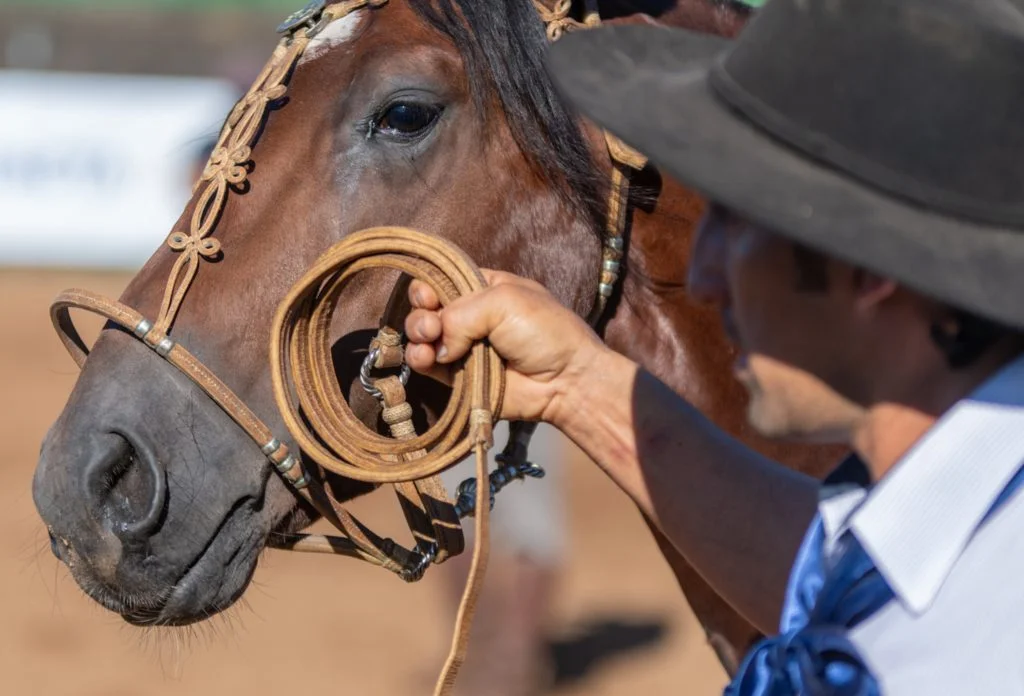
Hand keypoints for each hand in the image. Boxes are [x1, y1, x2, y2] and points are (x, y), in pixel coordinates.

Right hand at [404, 270, 608, 423]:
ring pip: (421, 337)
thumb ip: (460, 313)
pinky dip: (420, 360)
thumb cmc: (545, 331)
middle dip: (421, 313)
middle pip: (426, 308)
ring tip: (429, 341)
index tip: (430, 296)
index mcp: (484, 288)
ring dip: (417, 336)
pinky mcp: (459, 377)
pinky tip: (427, 358)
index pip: (443, 280)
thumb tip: (437, 343)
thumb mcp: (504, 301)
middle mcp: (470, 315)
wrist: (566, 380)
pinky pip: (428, 366)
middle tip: (433, 325)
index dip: (429, 286)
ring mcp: (463, 347)